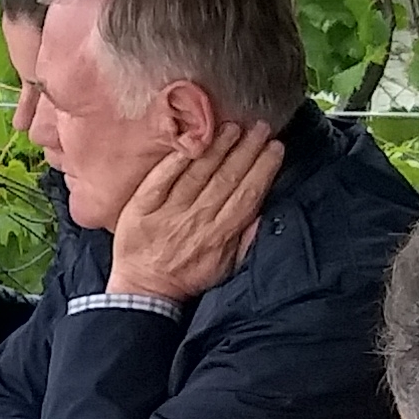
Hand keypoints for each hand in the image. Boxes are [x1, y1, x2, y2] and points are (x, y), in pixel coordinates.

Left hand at [103, 125, 285, 303]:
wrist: (145, 291)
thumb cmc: (188, 276)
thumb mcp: (225, 267)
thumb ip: (245, 240)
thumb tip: (266, 213)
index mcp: (220, 235)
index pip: (248, 195)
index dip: (264, 168)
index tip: (275, 146)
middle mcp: (196, 220)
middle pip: (226, 178)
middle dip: (247, 149)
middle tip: (260, 127)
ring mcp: (168, 212)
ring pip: (198, 173)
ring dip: (218, 147)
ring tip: (232, 127)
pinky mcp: (142, 207)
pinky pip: (162, 177)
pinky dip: (177, 159)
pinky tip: (192, 141)